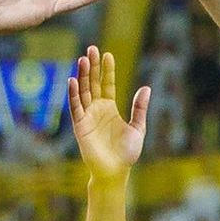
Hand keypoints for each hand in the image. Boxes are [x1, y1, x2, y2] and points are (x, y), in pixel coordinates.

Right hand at [68, 44, 148, 177]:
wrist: (115, 171)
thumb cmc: (126, 153)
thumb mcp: (138, 128)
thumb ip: (139, 108)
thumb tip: (146, 88)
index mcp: (110, 108)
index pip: (107, 84)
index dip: (107, 70)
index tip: (108, 54)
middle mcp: (97, 109)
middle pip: (92, 83)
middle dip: (91, 67)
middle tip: (91, 49)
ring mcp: (87, 116)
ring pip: (83, 92)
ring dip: (81, 76)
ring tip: (82, 59)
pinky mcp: (80, 126)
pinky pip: (76, 107)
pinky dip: (73, 94)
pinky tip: (72, 81)